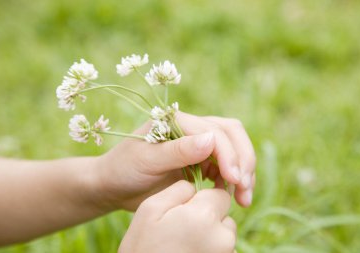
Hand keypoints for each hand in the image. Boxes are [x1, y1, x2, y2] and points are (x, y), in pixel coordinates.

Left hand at [95, 112, 255, 210]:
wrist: (114, 186)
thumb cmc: (124, 170)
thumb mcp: (147, 161)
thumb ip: (179, 151)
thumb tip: (212, 140)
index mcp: (176, 121)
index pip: (214, 131)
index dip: (228, 154)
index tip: (235, 180)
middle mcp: (190, 127)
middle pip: (231, 134)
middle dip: (243, 160)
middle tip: (245, 189)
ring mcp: (197, 143)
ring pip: (234, 147)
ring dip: (243, 171)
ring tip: (243, 198)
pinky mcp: (200, 160)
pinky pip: (226, 164)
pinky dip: (233, 178)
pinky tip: (229, 195)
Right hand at [118, 181, 236, 252]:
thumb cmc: (142, 248)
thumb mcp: (150, 209)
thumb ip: (179, 189)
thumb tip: (196, 187)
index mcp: (205, 216)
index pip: (220, 194)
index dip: (203, 198)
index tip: (187, 208)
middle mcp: (223, 237)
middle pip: (224, 215)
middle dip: (208, 217)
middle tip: (181, 229)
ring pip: (224, 234)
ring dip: (210, 235)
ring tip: (183, 244)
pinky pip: (221, 251)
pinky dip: (209, 250)